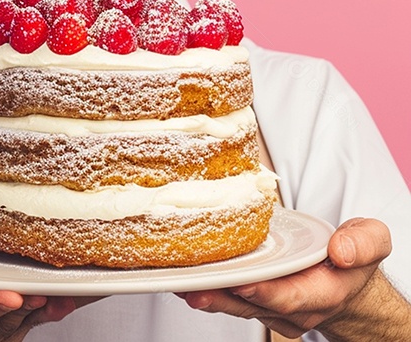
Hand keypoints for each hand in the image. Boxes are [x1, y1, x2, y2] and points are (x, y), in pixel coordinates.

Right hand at [0, 268, 100, 341]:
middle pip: (3, 322)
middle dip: (25, 306)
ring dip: (47, 308)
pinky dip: (55, 308)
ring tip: (69, 292)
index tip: (11, 296)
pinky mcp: (10, 332)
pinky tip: (74, 297)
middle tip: (45, 289)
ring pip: (23, 324)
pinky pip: (34, 322)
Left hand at [177, 218, 408, 339]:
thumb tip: (341, 250)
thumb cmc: (351, 258)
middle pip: (252, 304)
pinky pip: (227, 296)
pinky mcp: (252, 300)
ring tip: (178, 283)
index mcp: (322, 293)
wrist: (343, 280)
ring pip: (234, 304)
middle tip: (193, 287)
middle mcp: (292, 307)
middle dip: (222, 297)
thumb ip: (363, 243)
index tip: (241, 283)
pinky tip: (180, 276)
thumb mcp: (371, 241)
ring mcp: (270, 307)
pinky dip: (205, 287)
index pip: (290, 297)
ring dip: (206, 294)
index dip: (264, 292)